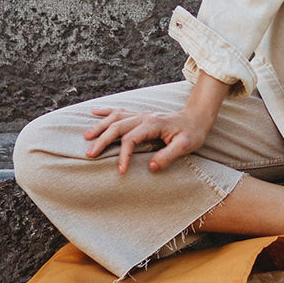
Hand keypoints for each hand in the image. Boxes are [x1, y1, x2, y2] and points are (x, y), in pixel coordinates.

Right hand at [84, 104, 214, 174]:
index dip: (124, 155)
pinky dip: (106, 111)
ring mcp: (141, 115)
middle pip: (118, 126)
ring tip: (86, 136)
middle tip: (90, 154)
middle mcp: (144, 117)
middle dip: (103, 139)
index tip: (121, 171)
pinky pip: (120, 111)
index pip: (131, 139)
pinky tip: (94, 111)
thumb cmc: (192, 133)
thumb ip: (168, 156)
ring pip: (116, 117)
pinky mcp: (141, 116)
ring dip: (100, 126)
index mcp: (153, 124)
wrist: (196, 118)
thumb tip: (151, 167)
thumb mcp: (185, 146)